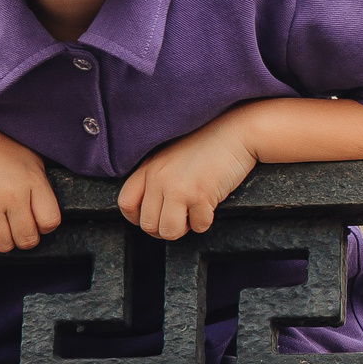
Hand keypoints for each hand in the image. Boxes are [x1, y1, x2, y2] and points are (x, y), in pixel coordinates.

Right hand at [0, 123, 62, 249]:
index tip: (39, 221)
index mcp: (33, 182)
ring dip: (6, 242)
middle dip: (26, 239)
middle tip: (21, 229)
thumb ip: (41, 186)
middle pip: (28, 239)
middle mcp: (13, 195)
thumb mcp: (29, 160)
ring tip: (5, 230)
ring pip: (4, 244)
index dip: (46, 226)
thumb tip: (46, 212)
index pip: (50, 222)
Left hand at [120, 117, 257, 239]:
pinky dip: (205, 222)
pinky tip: (209, 206)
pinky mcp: (200, 195)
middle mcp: (159, 179)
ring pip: (169, 231)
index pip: (126, 204)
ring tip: (193, 214)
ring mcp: (178, 188)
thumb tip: (153, 207)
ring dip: (183, 229)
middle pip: (147, 224)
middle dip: (165, 228)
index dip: (139, 218)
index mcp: (149, 168)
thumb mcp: (171, 157)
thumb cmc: (208, 144)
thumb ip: (157, 176)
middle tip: (180, 219)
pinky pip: (197, 226)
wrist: (236, 132)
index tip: (155, 216)